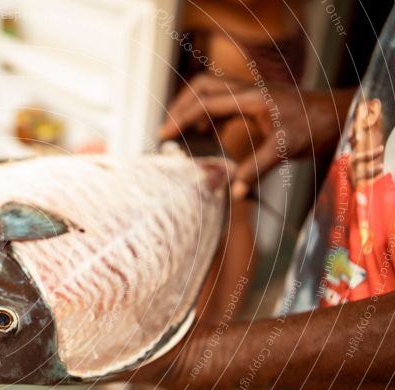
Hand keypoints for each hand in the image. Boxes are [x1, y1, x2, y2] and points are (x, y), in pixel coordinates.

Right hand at [159, 74, 354, 198]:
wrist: (335, 115)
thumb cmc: (315, 127)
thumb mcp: (286, 149)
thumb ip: (256, 168)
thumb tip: (233, 192)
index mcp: (253, 98)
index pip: (207, 102)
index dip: (183, 118)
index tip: (165, 135)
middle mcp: (248, 90)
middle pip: (203, 86)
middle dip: (181, 106)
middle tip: (168, 130)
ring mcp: (250, 94)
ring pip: (210, 90)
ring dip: (192, 108)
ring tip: (183, 133)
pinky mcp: (253, 101)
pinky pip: (221, 101)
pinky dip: (207, 115)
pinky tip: (207, 134)